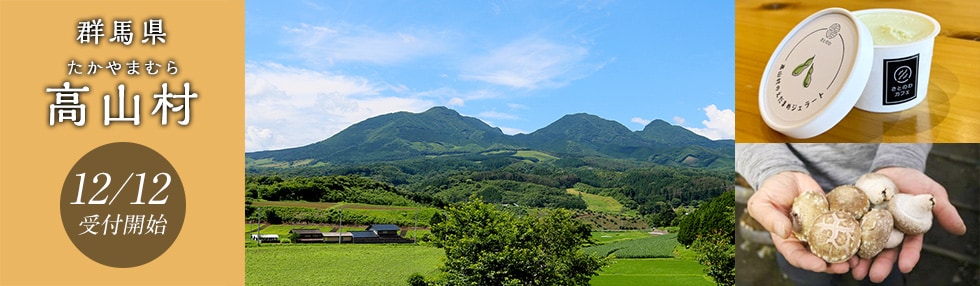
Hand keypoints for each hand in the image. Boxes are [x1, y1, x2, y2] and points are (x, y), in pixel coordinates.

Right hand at [746, 171, 850, 273]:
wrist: (789, 177)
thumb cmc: (771, 191)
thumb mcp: (762, 203)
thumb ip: (770, 218)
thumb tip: (784, 232)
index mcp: (787, 240)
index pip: (796, 256)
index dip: (808, 263)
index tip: (819, 265)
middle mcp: (805, 240)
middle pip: (818, 258)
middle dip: (832, 265)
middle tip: (844, 267)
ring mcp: (820, 231)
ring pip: (834, 248)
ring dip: (845, 256)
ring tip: (856, 260)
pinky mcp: (832, 220)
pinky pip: (844, 230)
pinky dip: (853, 237)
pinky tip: (862, 240)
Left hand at [849, 167, 966, 281]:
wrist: (891, 168)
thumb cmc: (914, 181)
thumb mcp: (932, 193)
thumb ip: (943, 210)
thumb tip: (961, 230)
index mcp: (909, 230)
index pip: (910, 246)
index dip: (908, 256)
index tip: (904, 267)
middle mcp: (890, 231)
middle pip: (885, 251)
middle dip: (880, 265)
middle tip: (873, 277)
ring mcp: (872, 225)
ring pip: (866, 245)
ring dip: (860, 260)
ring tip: (855, 271)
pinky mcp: (856, 216)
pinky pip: (850, 229)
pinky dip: (845, 240)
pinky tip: (841, 251)